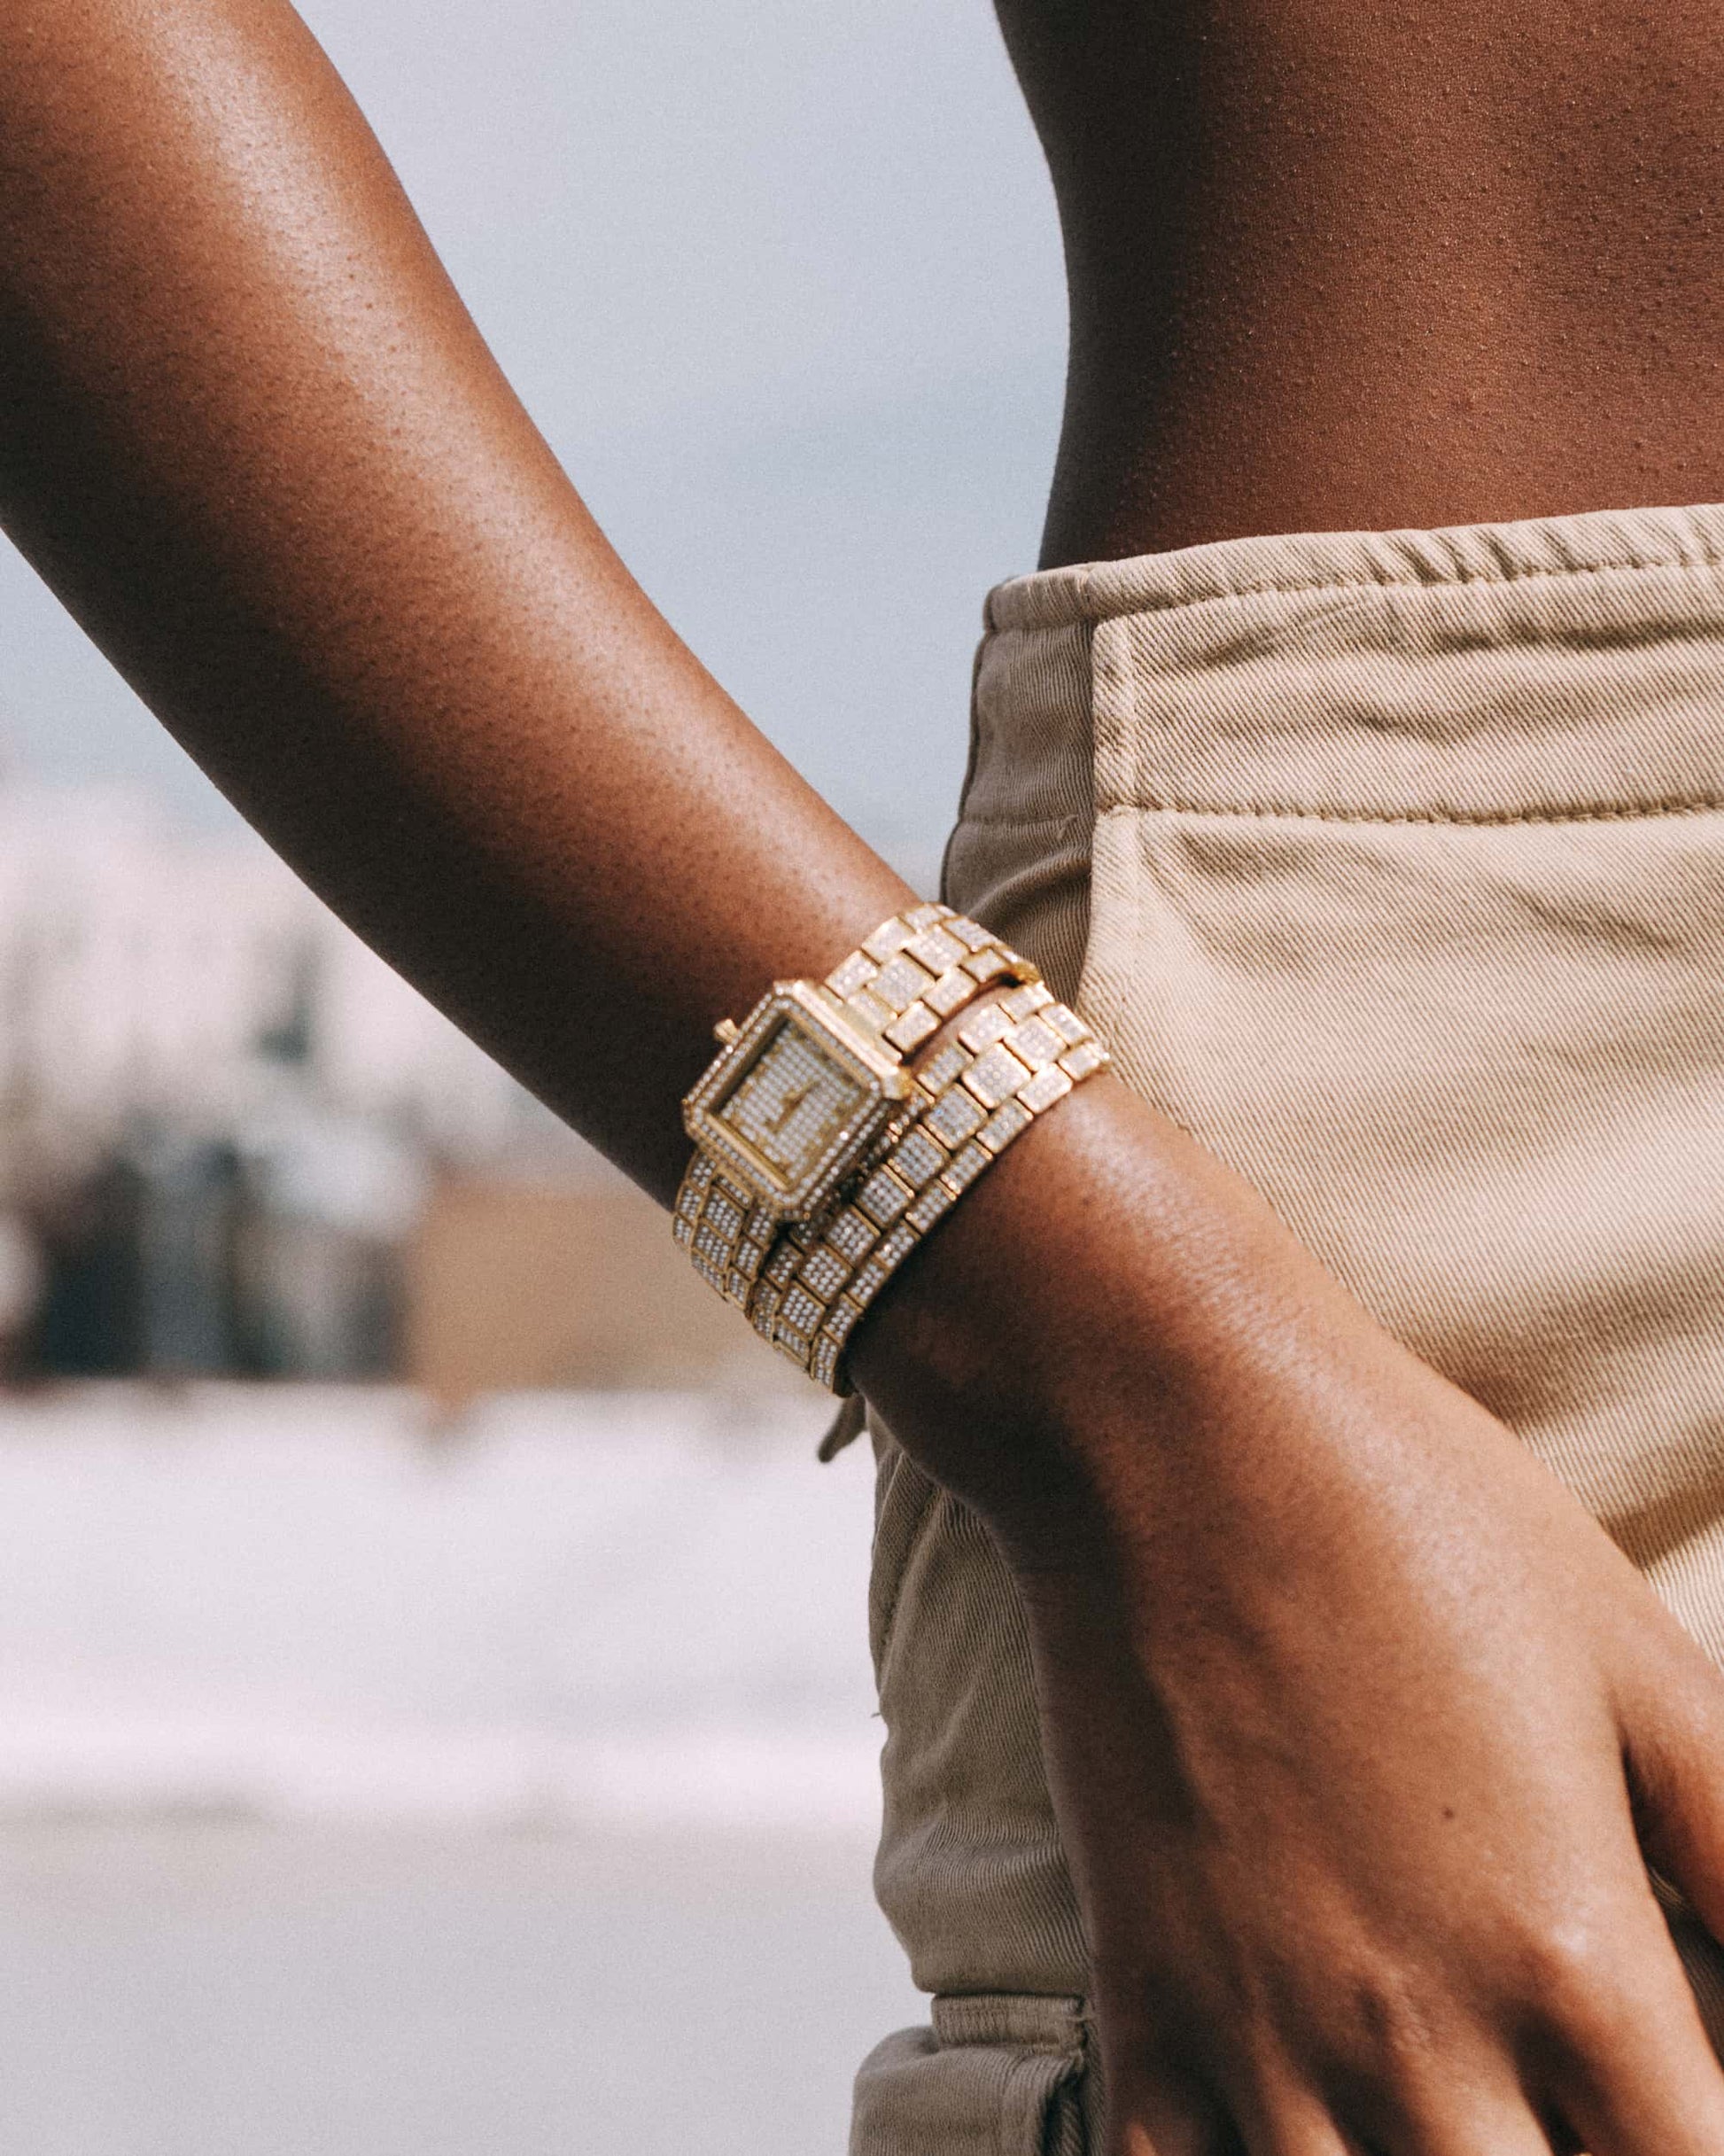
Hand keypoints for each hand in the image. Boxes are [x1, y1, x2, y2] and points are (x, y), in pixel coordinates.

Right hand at [853, 1075, 1723, 2153]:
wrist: (1175, 1431)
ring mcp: (1258, 2029)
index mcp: (1569, 1954)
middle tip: (1577, 2105)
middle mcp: (1416, 2034)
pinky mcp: (1138, 1995)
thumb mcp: (1636, 1658)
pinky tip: (1295, 2141)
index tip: (1684, 2106)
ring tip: (1449, 2121)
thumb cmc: (1414, 1510)